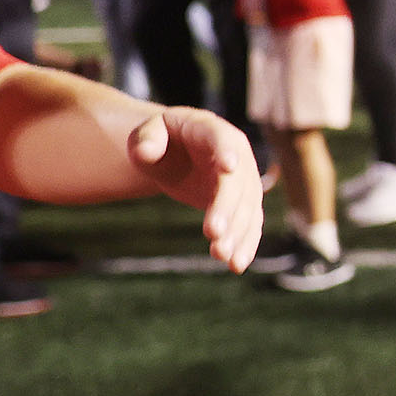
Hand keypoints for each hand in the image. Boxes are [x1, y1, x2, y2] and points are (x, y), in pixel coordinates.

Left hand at [123, 107, 263, 272]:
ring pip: (246, 208)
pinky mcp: (243, 204)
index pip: (221, 139)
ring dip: (237, 233)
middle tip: (213, 233)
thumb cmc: (161, 140)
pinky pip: (249, 225)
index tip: (228, 166)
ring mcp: (244, 181)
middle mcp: (237, 155)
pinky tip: (237, 265)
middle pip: (236, 183)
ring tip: (221, 256)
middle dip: (227, 208)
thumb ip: (146, 140)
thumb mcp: (147, 134)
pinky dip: (245, 244)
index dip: (225, 151)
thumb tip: (146, 152)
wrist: (180, 154)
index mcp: (212, 131)